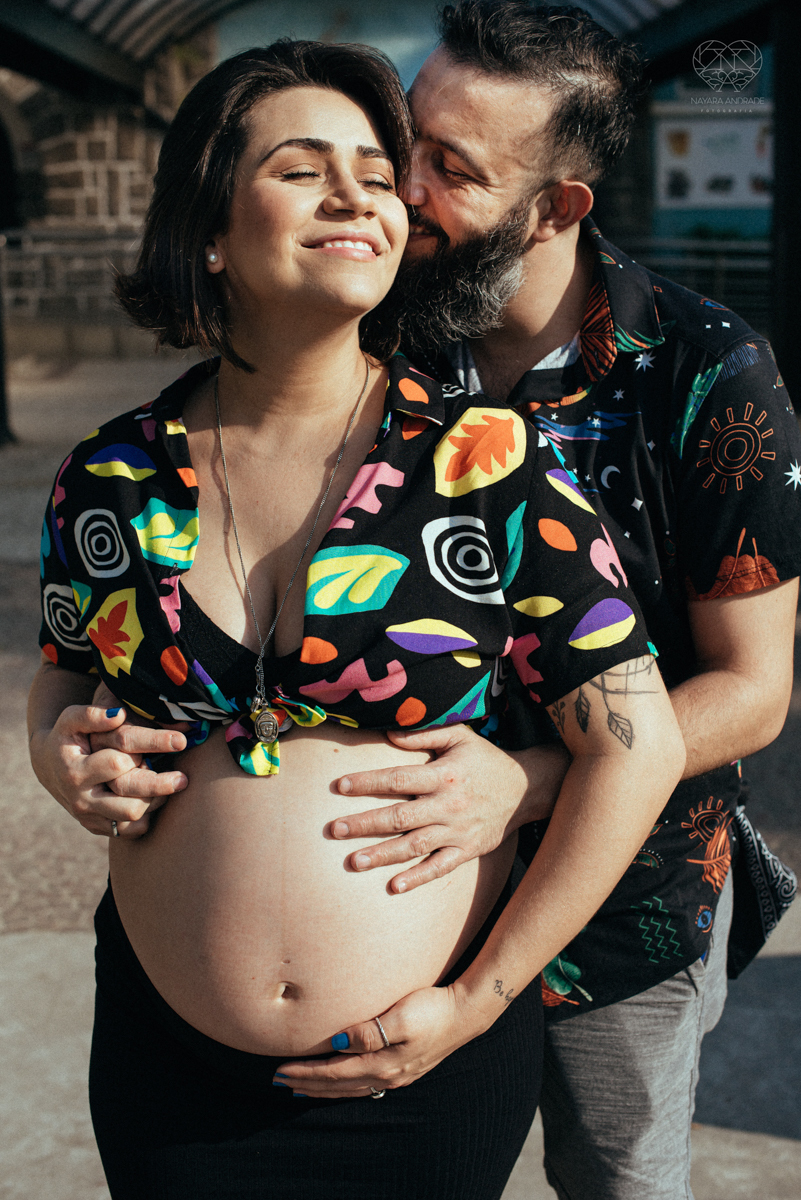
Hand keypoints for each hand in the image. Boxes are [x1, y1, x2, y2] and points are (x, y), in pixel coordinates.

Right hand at [29, 702, 186, 838]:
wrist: (49, 765)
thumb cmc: (67, 736)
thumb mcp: (71, 720)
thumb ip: (91, 715)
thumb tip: (119, 715)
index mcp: (76, 772)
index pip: (117, 764)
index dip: (147, 750)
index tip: (178, 742)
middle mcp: (81, 800)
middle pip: (129, 805)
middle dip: (160, 787)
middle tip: (184, 777)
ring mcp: (89, 818)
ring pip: (132, 820)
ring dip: (156, 802)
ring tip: (172, 784)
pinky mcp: (97, 828)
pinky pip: (129, 831)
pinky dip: (146, 816)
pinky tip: (155, 797)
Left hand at [273, 984, 484, 1098]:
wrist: (465, 1013)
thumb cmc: (431, 1007)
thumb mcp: (400, 1015)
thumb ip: (369, 1031)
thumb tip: (338, 1044)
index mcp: (382, 1064)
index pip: (333, 1073)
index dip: (305, 1073)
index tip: (279, 1070)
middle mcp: (387, 1076)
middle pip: (337, 1086)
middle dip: (307, 1084)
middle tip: (278, 1081)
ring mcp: (396, 1075)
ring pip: (349, 1089)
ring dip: (322, 1089)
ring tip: (300, 1089)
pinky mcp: (402, 1068)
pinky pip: (363, 1085)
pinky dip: (343, 1087)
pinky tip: (339, 1084)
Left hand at [330, 725, 567, 892]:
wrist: (527, 789)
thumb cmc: (486, 760)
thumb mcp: (460, 736)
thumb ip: (424, 734)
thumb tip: (388, 733)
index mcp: (444, 775)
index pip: (398, 779)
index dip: (367, 782)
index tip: (339, 786)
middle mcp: (448, 805)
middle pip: (400, 817)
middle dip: (365, 824)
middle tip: (334, 829)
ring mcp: (457, 831)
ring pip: (415, 846)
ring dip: (383, 855)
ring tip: (353, 862)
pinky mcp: (467, 851)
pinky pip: (440, 867)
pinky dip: (417, 878)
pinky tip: (393, 887)